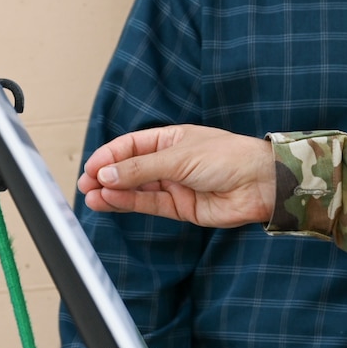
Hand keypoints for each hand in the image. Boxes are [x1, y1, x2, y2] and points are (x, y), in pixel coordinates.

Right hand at [79, 125, 275, 226]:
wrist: (261, 184)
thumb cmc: (230, 158)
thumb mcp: (180, 157)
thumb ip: (141, 168)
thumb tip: (107, 175)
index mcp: (171, 139)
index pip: (130, 146)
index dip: (109, 156)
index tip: (91, 167)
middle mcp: (171, 162)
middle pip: (130, 169)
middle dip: (106, 177)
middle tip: (84, 185)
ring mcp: (175, 185)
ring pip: (136, 190)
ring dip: (112, 193)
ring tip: (91, 196)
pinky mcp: (181, 208)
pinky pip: (149, 205)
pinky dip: (128, 204)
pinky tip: (110, 201)